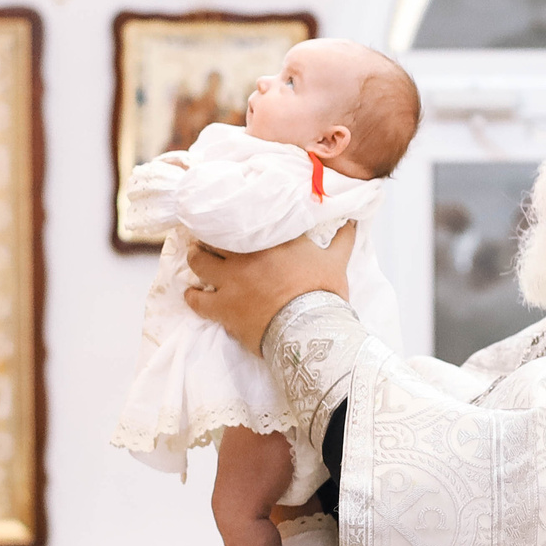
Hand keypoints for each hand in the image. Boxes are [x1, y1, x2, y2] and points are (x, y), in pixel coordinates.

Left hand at [185, 224, 355, 348]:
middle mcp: (247, 253)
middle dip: (211, 235)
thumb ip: (343, 240)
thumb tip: (354, 222)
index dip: (240, 218)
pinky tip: (191, 294)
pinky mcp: (222, 306)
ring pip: (199, 261)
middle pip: (216, 235)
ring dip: (196, 258)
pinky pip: (197, 299)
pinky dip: (192, 296)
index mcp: (274, 239)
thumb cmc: (323, 293)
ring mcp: (231, 279)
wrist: (309, 328)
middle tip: (209, 236)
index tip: (236, 216)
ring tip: (196, 258)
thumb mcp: (337, 262)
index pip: (249, 219)